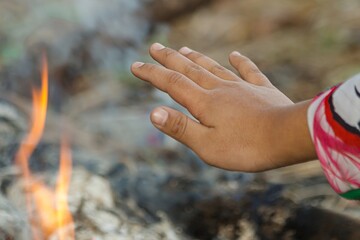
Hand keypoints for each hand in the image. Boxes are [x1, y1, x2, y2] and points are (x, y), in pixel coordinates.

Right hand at [131, 43, 316, 171]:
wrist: (288, 137)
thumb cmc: (246, 147)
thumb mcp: (207, 145)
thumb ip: (180, 128)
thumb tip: (152, 112)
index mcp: (204, 103)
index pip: (171, 83)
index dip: (152, 74)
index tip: (136, 65)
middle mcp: (220, 89)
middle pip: (189, 69)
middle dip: (170, 58)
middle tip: (155, 46)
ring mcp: (242, 87)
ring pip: (213, 67)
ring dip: (196, 58)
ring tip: (184, 49)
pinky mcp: (262, 90)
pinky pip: (248, 71)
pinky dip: (240, 62)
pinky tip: (234, 54)